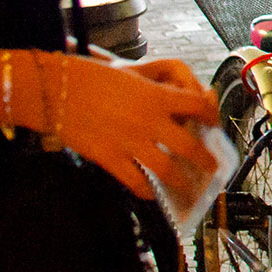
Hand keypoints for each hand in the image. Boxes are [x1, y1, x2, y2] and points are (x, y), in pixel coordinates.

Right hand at [55, 56, 220, 200]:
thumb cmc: (94, 78)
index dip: (210, 116)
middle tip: (213, 168)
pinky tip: (151, 194)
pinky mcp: (109, 158)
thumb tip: (176, 106)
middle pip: (190, 146)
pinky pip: (135, 181)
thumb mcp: (133, 77)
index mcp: (158, 96)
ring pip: (167, 169)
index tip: (213, 123)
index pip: (198, 107)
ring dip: (182, 182)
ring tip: (190, 189)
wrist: (58, 89)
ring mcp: (130, 142)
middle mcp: (149, 121)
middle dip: (205, 160)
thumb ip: (156, 91)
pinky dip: (146, 191)